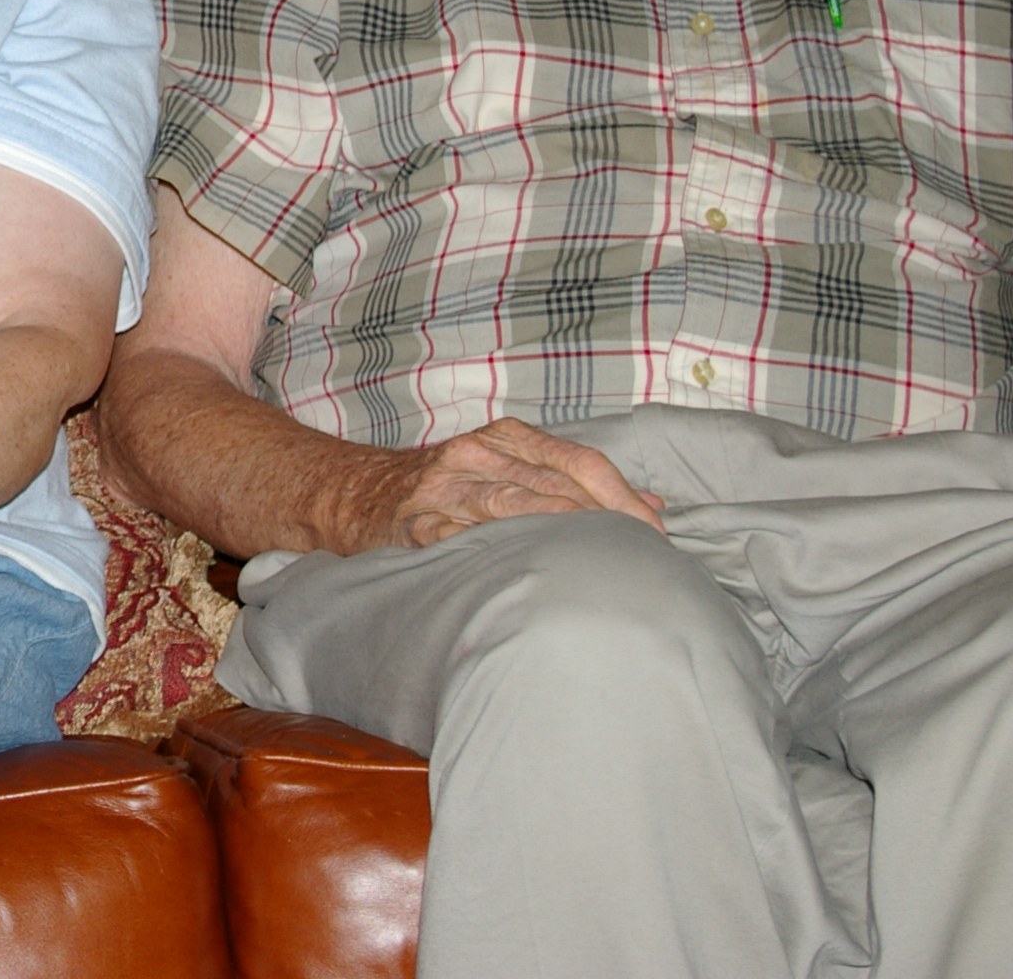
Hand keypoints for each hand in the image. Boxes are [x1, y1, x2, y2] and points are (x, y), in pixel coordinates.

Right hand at [370, 419, 667, 548]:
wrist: (355, 493)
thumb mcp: (508, 467)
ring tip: (599, 567)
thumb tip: (654, 505)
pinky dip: (494, 556)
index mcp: (505, 439)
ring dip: (560, 538)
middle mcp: (476, 455)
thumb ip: (574, 481)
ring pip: (513, 509)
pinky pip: (459, 540)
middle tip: (642, 561)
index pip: (580, 462)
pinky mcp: (414, 525)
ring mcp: (443, 489)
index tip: (657, 535)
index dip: (623, 499)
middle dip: (605, 523)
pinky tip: (523, 574)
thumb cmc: (445, 486)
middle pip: (556, 486)